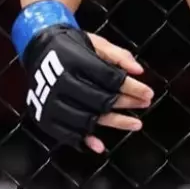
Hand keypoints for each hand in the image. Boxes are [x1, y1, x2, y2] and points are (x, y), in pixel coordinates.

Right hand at [22, 26, 153, 152]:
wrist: (39, 49)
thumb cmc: (73, 45)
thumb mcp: (96, 42)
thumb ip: (119, 55)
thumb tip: (139, 71)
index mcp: (75, 62)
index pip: (110, 79)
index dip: (132, 87)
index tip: (150, 93)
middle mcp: (61, 83)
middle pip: (101, 99)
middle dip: (127, 103)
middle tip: (145, 104)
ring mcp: (51, 102)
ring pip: (88, 118)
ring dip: (115, 123)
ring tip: (137, 124)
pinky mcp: (44, 116)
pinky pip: (66, 133)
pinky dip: (83, 140)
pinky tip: (100, 146)